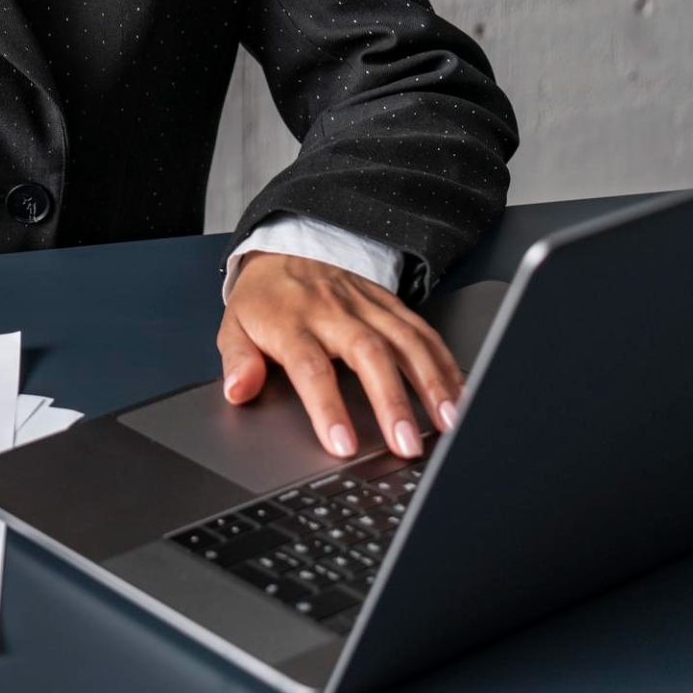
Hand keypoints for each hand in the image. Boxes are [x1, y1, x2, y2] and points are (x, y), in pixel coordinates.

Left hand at [217, 251, 465, 460]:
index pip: (311, 368)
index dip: (328, 408)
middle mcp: (334, 312)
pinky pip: (423, 331)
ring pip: (405, 341)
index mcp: (292, 322)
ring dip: (430, 383)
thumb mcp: (234, 325)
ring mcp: (366, 305)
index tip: (343, 444)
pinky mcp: (390, 302)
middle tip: (406, 444)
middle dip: (392, 402)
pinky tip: (458, 392)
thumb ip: (236, 360)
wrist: (286, 247)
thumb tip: (238, 390)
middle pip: (369, 354)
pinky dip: (445, 362)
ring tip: (448, 423)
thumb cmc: (264, 298)